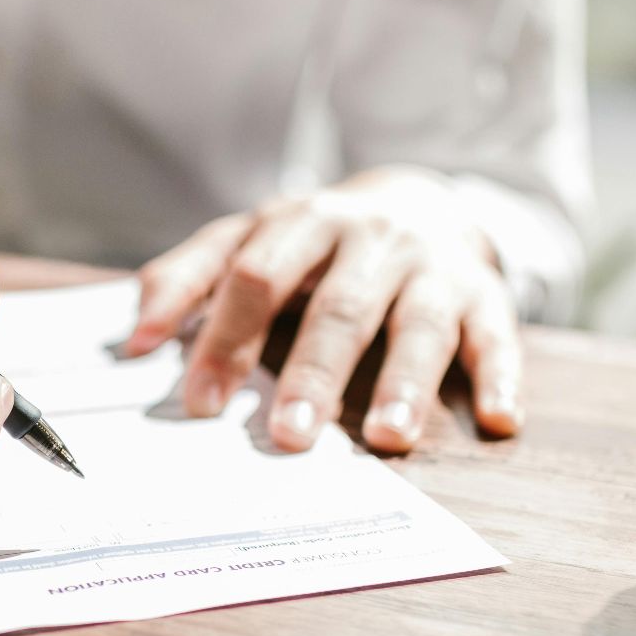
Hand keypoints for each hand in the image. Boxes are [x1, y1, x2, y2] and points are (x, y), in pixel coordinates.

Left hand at [127, 166, 524, 453]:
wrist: (426, 198)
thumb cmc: (320, 240)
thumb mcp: (252, 239)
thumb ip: (189, 277)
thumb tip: (134, 337)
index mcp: (304, 224)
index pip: (256, 278)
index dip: (226, 339)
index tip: (201, 402)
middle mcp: (373, 240)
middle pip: (339, 308)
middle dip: (312, 373)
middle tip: (289, 434)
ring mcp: (434, 269)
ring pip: (419, 325)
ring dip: (403, 383)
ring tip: (386, 437)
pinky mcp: (487, 297)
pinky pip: (498, 338)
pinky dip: (501, 378)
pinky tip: (499, 419)